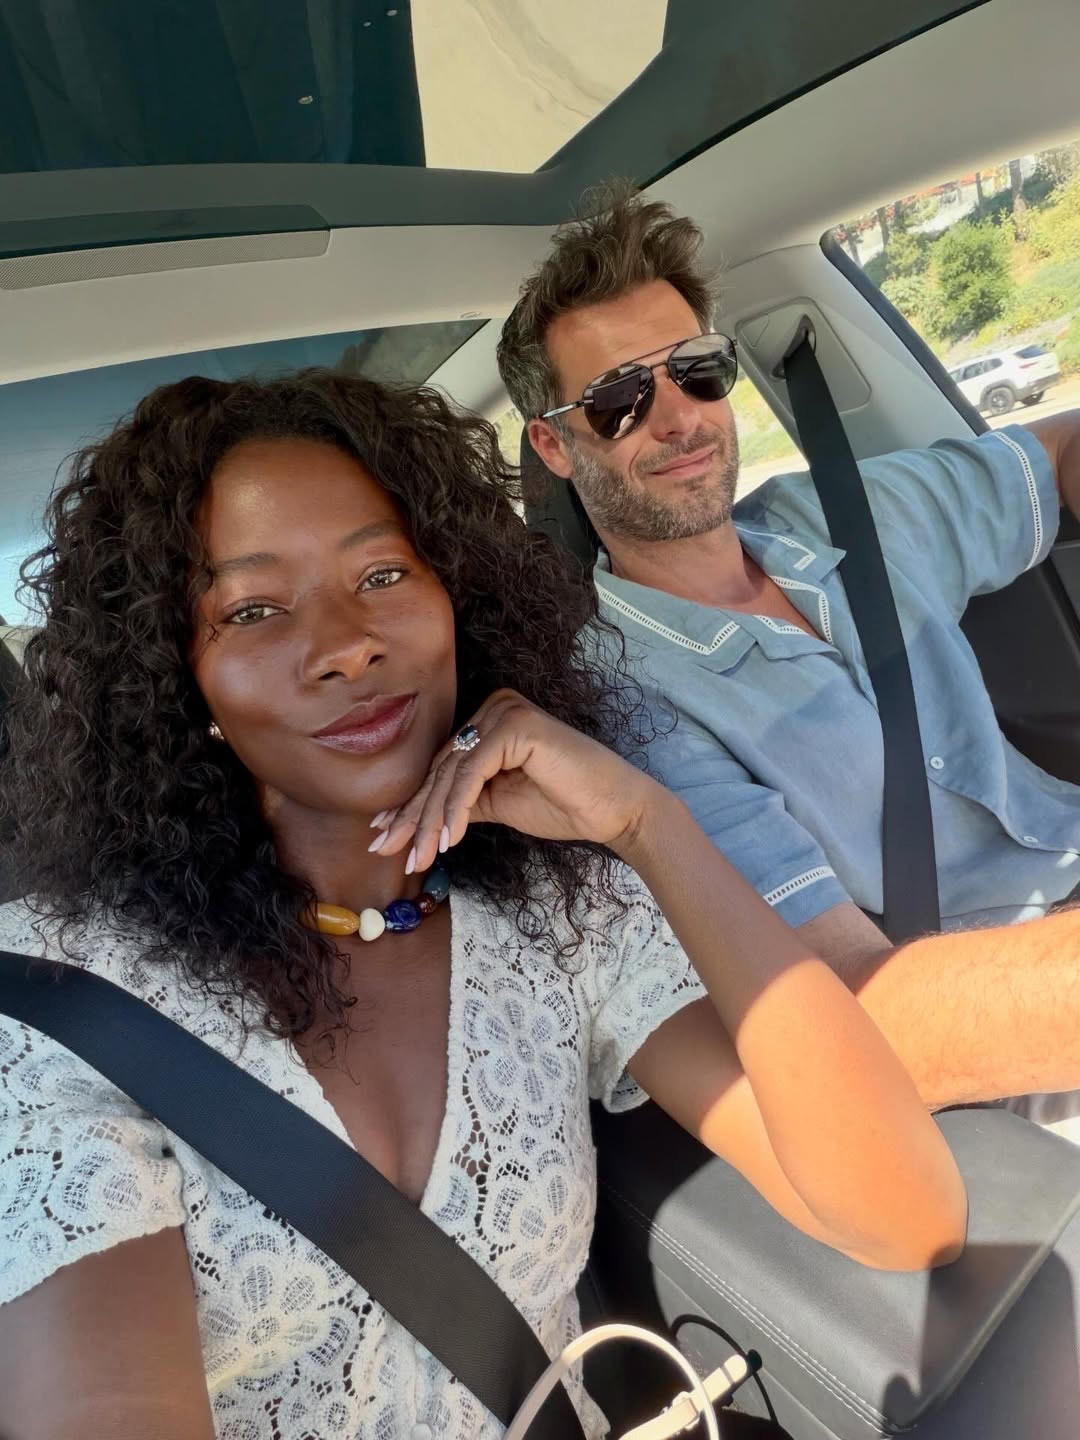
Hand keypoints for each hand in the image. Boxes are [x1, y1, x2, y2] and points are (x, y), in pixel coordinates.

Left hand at [370, 689, 655, 873]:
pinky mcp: (516, 724)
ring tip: (419, 858)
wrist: (613, 810)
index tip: (384, 837)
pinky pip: (473, 771)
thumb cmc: (563, 805)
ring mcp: (504, 712)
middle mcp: (494, 708)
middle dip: (413, 816)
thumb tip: (413, 821)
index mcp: (488, 722)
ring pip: (452, 774)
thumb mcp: (498, 804)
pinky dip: (457, 808)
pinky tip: (448, 841)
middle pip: (442, 770)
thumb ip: (461, 803)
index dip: (412, 805)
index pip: (442, 768)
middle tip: (388, 852)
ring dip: (431, 821)